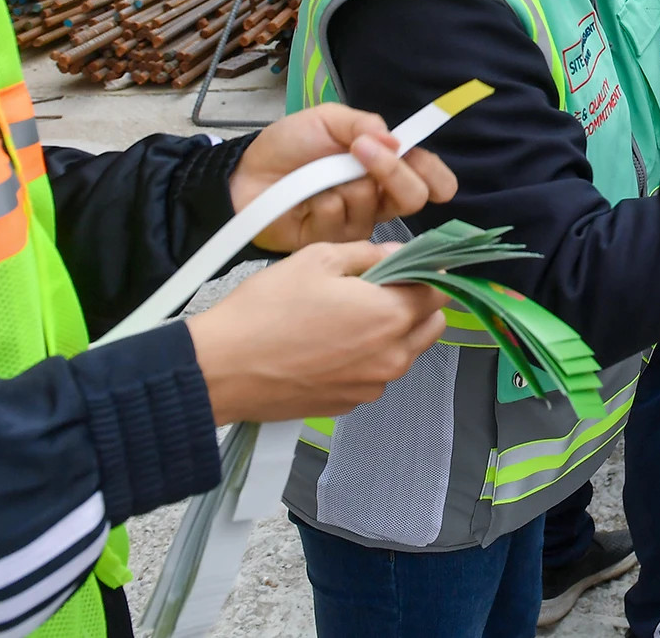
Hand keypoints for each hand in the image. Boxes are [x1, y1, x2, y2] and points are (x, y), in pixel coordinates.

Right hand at [188, 242, 448, 423]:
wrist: (220, 370)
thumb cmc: (266, 310)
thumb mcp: (317, 259)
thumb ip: (369, 253)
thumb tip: (397, 254)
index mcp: (391, 317)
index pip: (439, 291)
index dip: (426, 273)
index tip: (405, 265)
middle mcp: (392, 358)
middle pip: (431, 325)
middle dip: (415, 303)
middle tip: (376, 288)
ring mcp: (371, 387)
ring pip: (405, 352)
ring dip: (391, 333)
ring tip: (345, 317)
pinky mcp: (348, 405)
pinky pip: (375, 375)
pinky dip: (366, 359)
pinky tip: (328, 345)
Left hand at [234, 104, 457, 251]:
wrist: (245, 175)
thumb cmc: (288, 146)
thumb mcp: (327, 119)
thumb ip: (363, 124)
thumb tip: (397, 141)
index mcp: (384, 167)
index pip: (427, 176)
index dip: (436, 175)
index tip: (422, 164)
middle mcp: (379, 197)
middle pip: (412, 197)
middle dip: (391, 171)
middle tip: (361, 149)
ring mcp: (358, 222)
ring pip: (373, 204)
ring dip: (343, 183)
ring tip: (316, 176)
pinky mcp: (335, 243)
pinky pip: (340, 218)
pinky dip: (320, 201)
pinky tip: (303, 199)